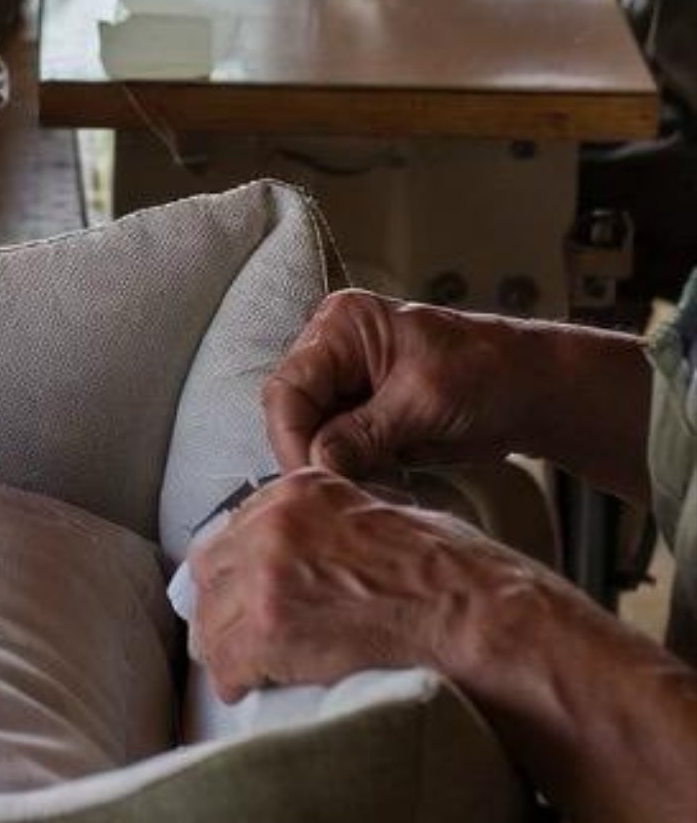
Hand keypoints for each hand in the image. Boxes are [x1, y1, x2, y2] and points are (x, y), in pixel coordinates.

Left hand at [187, 468, 523, 701]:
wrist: (487, 623)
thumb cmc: (463, 579)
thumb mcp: (390, 517)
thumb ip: (338, 526)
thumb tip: (317, 554)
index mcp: (304, 490)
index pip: (236, 527)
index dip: (240, 569)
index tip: (246, 596)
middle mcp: (275, 523)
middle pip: (212, 570)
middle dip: (223, 606)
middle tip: (240, 638)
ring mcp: (267, 575)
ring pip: (210, 618)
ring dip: (227, 648)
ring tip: (250, 671)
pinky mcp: (270, 629)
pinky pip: (225, 662)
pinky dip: (236, 681)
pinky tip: (255, 690)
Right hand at [261, 289, 534, 478]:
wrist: (534, 392)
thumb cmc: (489, 372)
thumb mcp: (424, 399)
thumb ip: (364, 432)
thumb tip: (317, 464)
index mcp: (341, 327)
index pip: (288, 387)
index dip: (292, 437)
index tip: (312, 480)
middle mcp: (334, 353)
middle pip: (293, 414)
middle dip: (312, 456)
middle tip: (337, 495)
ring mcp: (348, 388)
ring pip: (312, 438)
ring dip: (334, 470)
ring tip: (367, 491)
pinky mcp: (363, 419)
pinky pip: (339, 453)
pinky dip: (354, 475)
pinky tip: (378, 486)